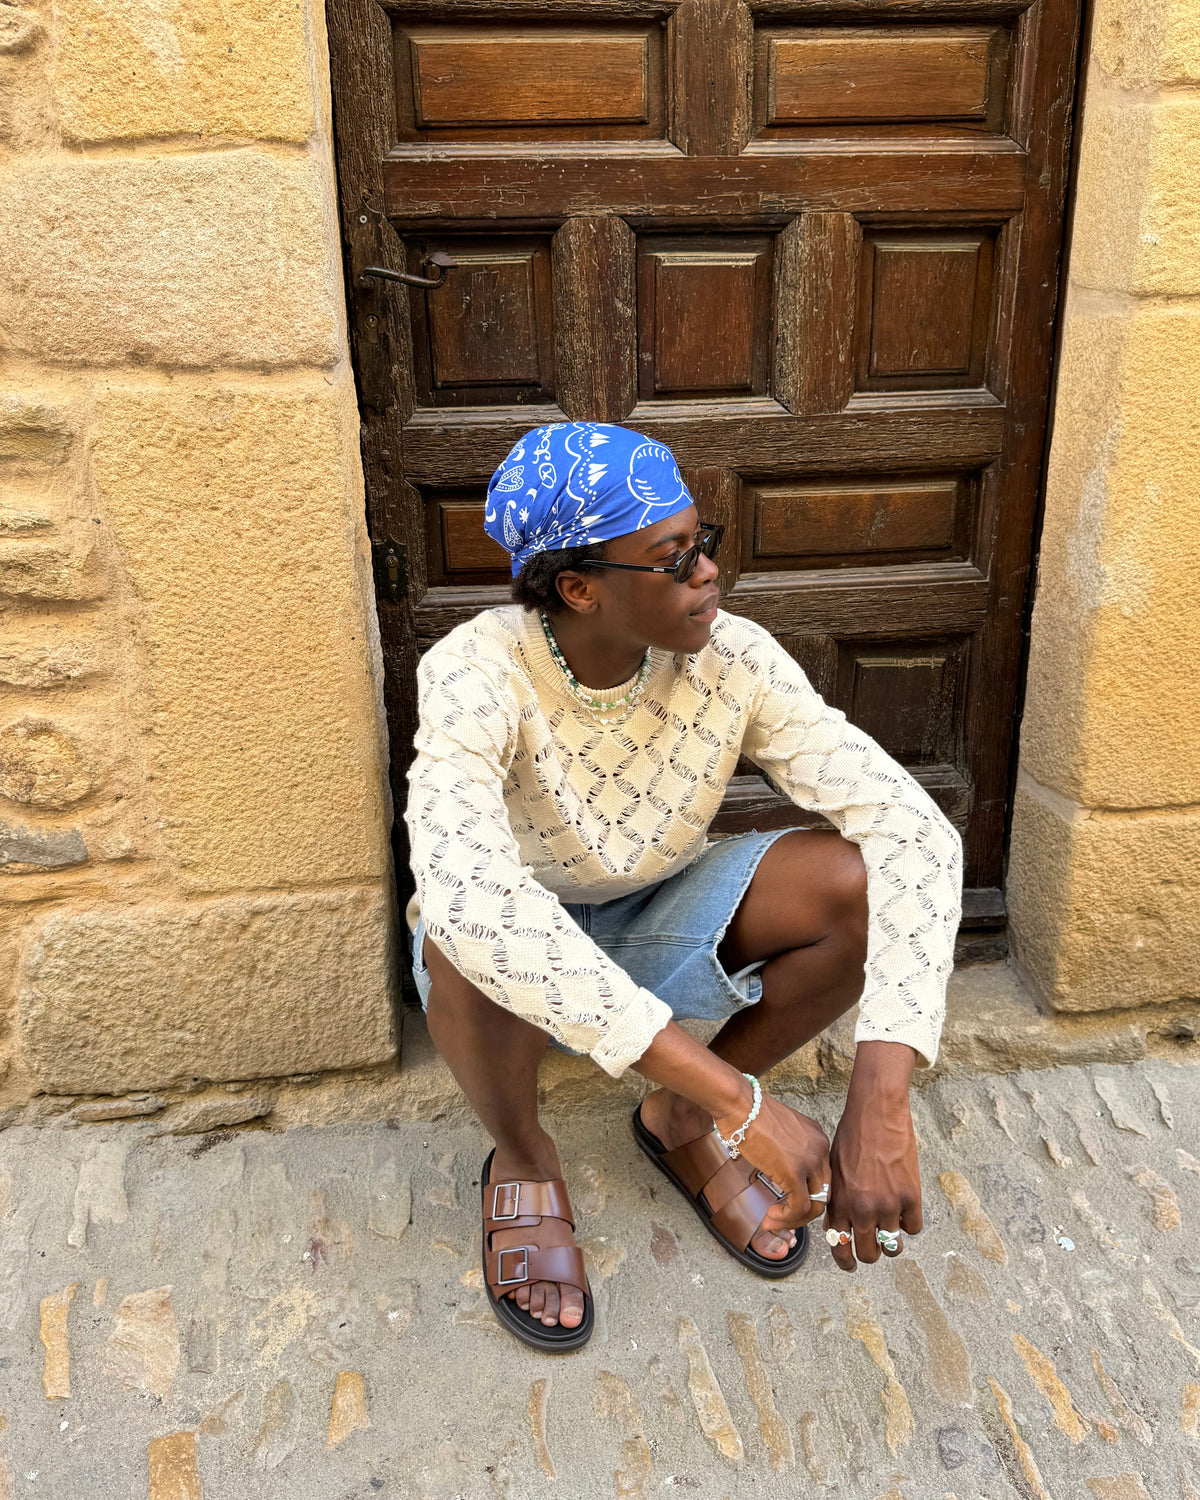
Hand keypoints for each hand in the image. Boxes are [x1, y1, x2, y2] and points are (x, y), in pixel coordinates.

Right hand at [717, 1092, 831, 1235]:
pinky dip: (786, 1218)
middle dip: (803, 1211)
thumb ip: (787, 1154)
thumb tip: (780, 1176)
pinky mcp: (795, 1172)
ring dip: (794, 1220)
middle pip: (823, 1192)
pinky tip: (770, 1216)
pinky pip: (799, 1207)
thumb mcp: (777, 1135)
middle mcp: (819, 1148)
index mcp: (816, 1138)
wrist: (739, 1104)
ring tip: (773, 1221)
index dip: (806, 1195)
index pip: (821, 1176)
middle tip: (782, 1218)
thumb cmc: (748, 1114)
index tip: (787, 1204)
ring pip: (815, 1204)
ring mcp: (810, 1160)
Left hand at [824, 1041, 921, 1270]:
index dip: (846, 1259)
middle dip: (872, 1254)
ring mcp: (888, 1205)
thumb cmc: (852, 1135)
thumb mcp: (833, 1169)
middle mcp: (862, 1209)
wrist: (876, 1113)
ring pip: (894, 1246)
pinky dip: (910, 1222)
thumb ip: (837, 1198)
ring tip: (893, 1229)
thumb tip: (841, 1223)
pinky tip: (905, 1208)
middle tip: (876, 1247)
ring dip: (893, 1242)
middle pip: (869, 1253)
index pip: (840, 1246)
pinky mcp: (911, 1197)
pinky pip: (913, 1228)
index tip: (851, 1264)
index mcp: (839, 1203)